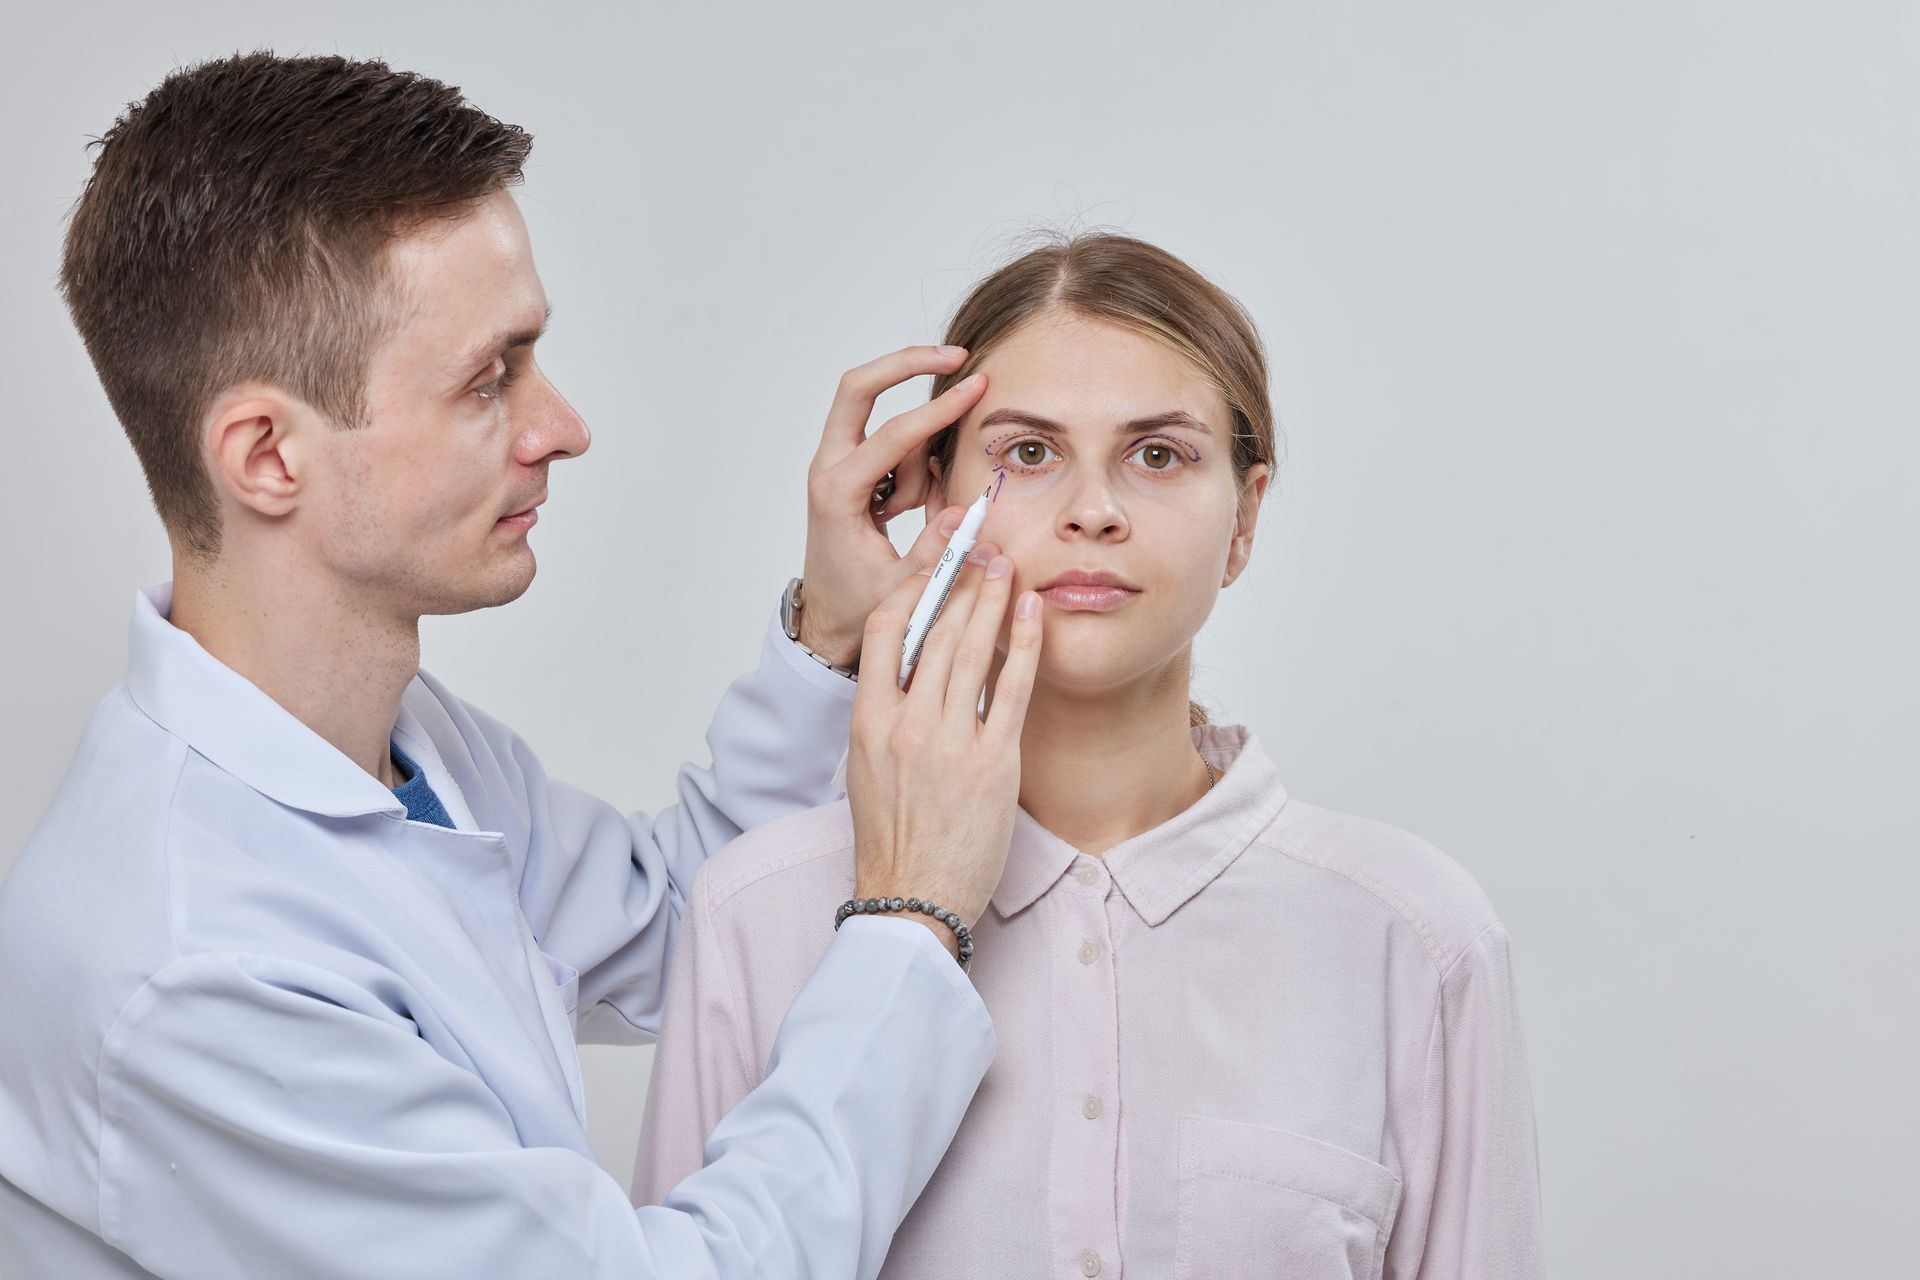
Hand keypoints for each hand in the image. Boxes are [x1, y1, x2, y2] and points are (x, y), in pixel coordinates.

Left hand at [797, 346, 991, 666]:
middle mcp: (828, 468)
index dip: (936, 411)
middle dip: (904, 364)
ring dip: (916, 456)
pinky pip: (892, 446)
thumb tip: (970, 510)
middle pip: (858, 388)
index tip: (975, 388)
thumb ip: (936, 549)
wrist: (828, 617)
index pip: (889, 436)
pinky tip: (905, 507)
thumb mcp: (903, 587)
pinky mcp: (849, 467)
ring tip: (909, 513)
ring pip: (887, 425)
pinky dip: (912, 465)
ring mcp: (836, 463)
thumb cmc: (859, 604)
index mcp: (836, 494)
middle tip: (956, 357)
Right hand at [846, 547, 1043, 956]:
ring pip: (971, 652)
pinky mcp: (993, 764)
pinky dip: (1024, 646)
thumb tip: (909, 670)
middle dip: (960, 581)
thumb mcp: (866, 768)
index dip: (910, 589)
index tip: (932, 564)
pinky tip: (1032, 613)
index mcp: (868, 722)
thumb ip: (885, 716)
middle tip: (981, 546)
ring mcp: (951, 743)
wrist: (912, 900)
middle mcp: (907, 725)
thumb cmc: (891, 839)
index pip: (882, 632)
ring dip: (990, 600)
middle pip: (933, 632)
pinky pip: (1012, 691)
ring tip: (1005, 564)